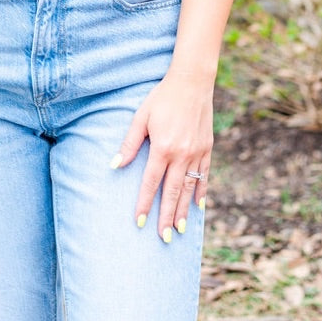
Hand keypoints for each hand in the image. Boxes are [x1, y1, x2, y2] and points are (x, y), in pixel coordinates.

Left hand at [111, 70, 212, 241]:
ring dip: (184, 211)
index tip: (139, 222)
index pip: (150, 183)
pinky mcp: (207, 148)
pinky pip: (204, 175)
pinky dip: (201, 192)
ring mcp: (197, 153)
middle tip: (163, 238)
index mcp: (162, 148)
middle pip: (172, 192)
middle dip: (166, 217)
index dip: (144, 204)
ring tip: (179, 230)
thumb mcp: (141, 117)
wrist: (192, 81)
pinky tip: (198, 206)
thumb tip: (114, 165)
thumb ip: (129, 143)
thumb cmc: (162, 97)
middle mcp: (181, 154)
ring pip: (189, 188)